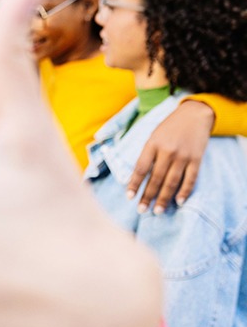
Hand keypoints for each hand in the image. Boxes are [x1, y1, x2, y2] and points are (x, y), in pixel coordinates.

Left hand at [128, 99, 212, 213]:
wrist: (194, 115)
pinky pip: (190, 179)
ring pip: (172, 182)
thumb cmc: (169, 128)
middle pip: (156, 178)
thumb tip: (136, 177)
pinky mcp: (196, 159)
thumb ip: (146, 155)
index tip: (130, 197)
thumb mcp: (152, 137)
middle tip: (142, 210)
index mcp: (152, 144)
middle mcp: (167, 151)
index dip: (134, 184)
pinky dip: (184, 191)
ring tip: (157, 211)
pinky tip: (179, 202)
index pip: (140, 168)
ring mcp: (183, 156)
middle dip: (148, 196)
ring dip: (164, 198)